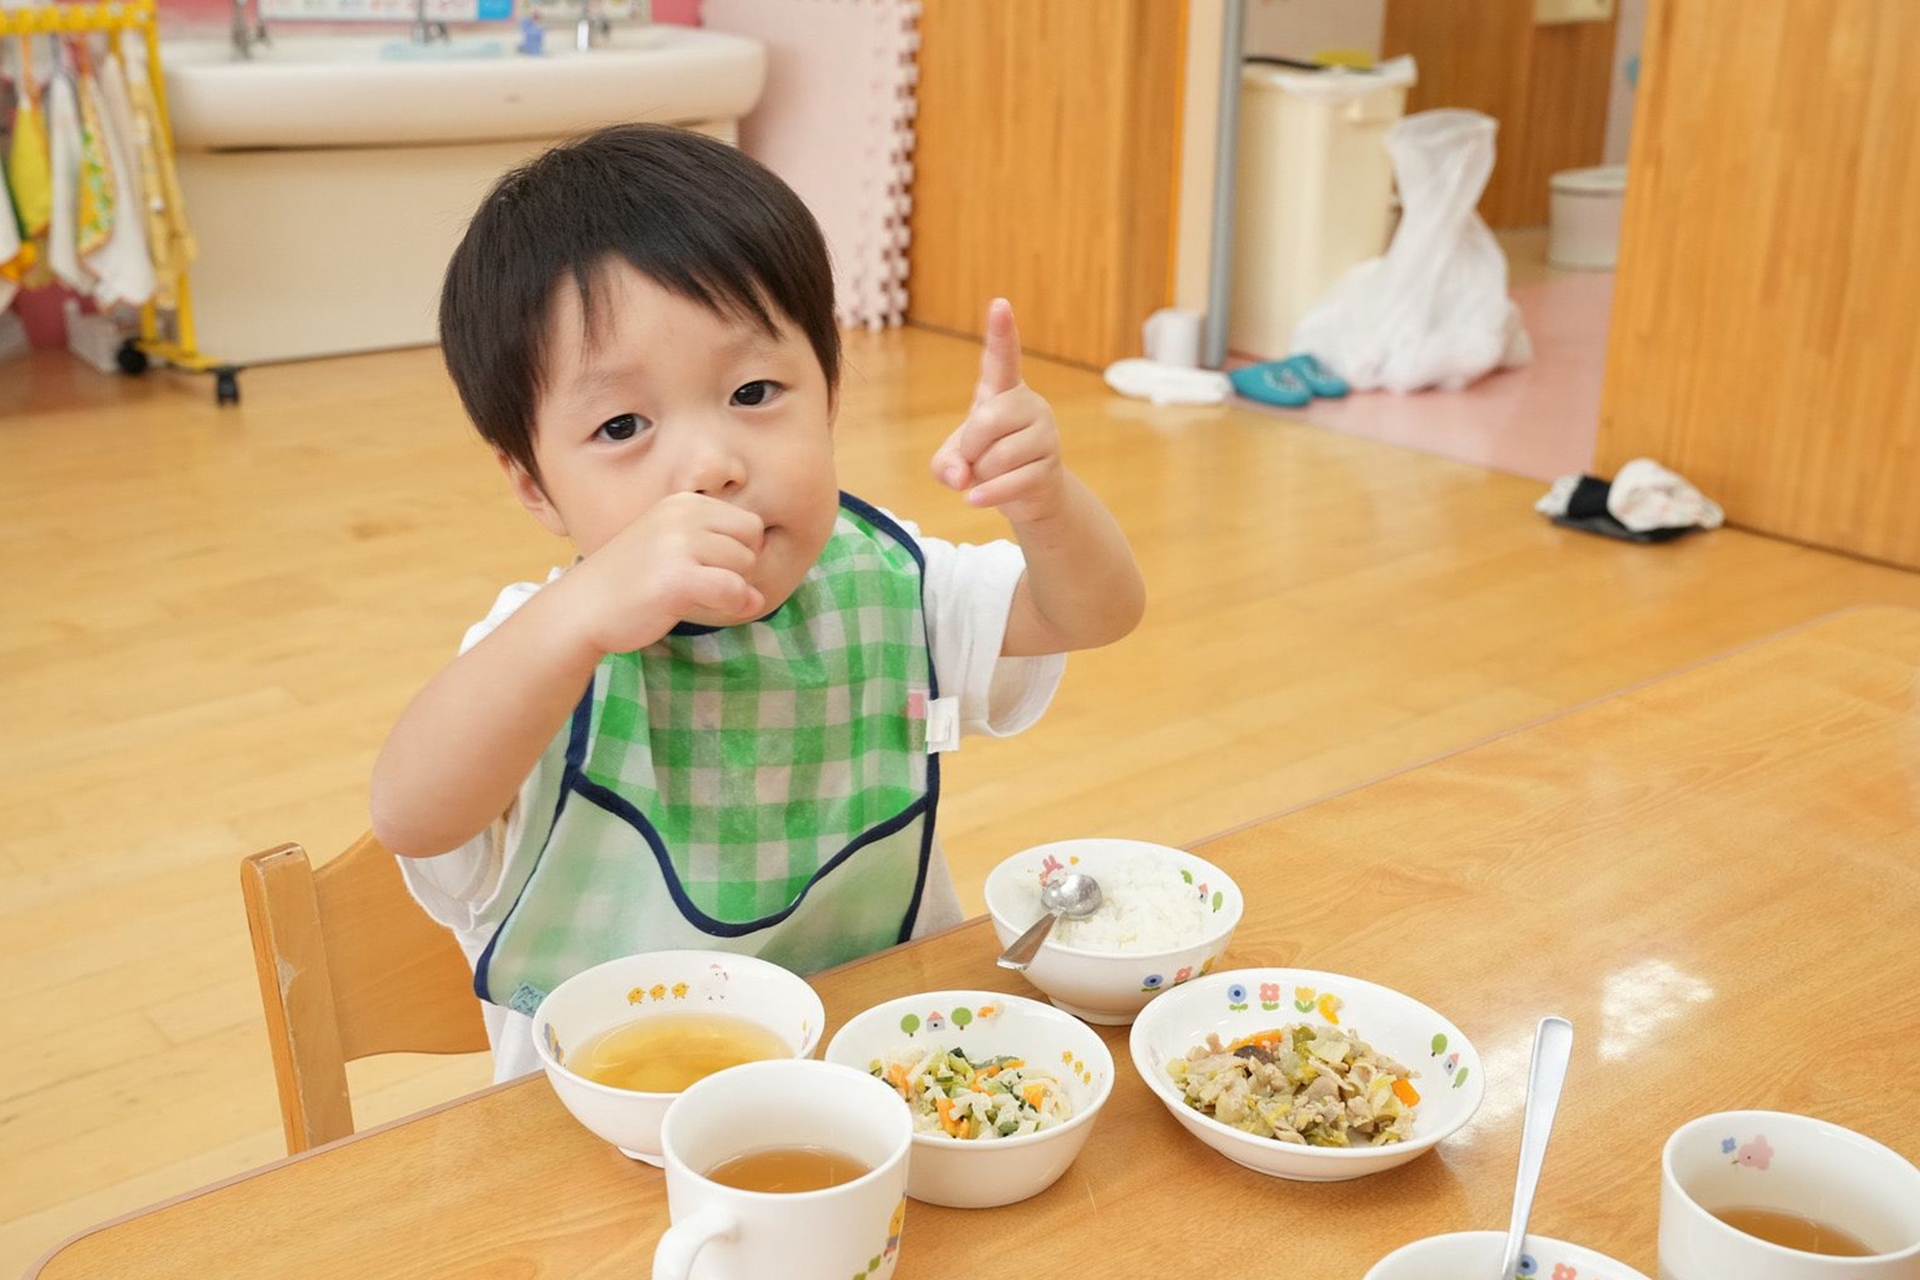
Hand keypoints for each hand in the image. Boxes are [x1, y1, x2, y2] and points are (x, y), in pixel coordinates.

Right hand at [562, 492, 765, 653]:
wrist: (582, 607)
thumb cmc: (628, 582)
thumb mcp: (670, 550)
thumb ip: (714, 559)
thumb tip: (758, 596)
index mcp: (683, 503)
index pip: (748, 523)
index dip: (739, 552)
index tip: (710, 568)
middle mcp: (683, 515)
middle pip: (752, 541)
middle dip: (737, 568)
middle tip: (701, 583)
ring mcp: (680, 544)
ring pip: (746, 565)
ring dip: (729, 588)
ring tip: (690, 594)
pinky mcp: (678, 577)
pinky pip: (734, 589)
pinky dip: (734, 604)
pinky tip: (708, 607)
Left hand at [930, 299, 1066, 525]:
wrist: (1027, 494)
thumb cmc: (986, 462)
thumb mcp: (954, 459)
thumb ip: (945, 464)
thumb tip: (961, 476)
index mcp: (1003, 391)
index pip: (1002, 358)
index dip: (1001, 332)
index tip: (1000, 304)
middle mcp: (1029, 405)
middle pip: (987, 421)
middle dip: (969, 447)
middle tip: (971, 459)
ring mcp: (1045, 435)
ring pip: (998, 456)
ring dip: (980, 474)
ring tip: (987, 476)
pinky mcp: (1050, 467)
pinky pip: (1011, 481)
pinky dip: (987, 494)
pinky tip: (974, 500)